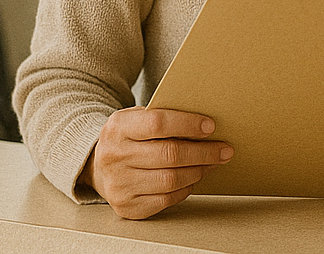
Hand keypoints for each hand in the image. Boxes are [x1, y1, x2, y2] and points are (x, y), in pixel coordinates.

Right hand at [81, 107, 232, 219]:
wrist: (98, 166)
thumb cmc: (130, 137)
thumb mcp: (137, 118)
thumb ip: (163, 117)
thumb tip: (206, 124)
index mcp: (118, 128)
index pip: (158, 123)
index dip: (188, 124)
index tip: (210, 127)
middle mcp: (114, 157)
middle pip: (169, 154)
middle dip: (203, 152)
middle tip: (225, 149)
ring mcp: (118, 185)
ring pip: (171, 179)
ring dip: (198, 170)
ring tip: (212, 163)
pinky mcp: (126, 206)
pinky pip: (166, 199)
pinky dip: (186, 188)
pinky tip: (194, 177)